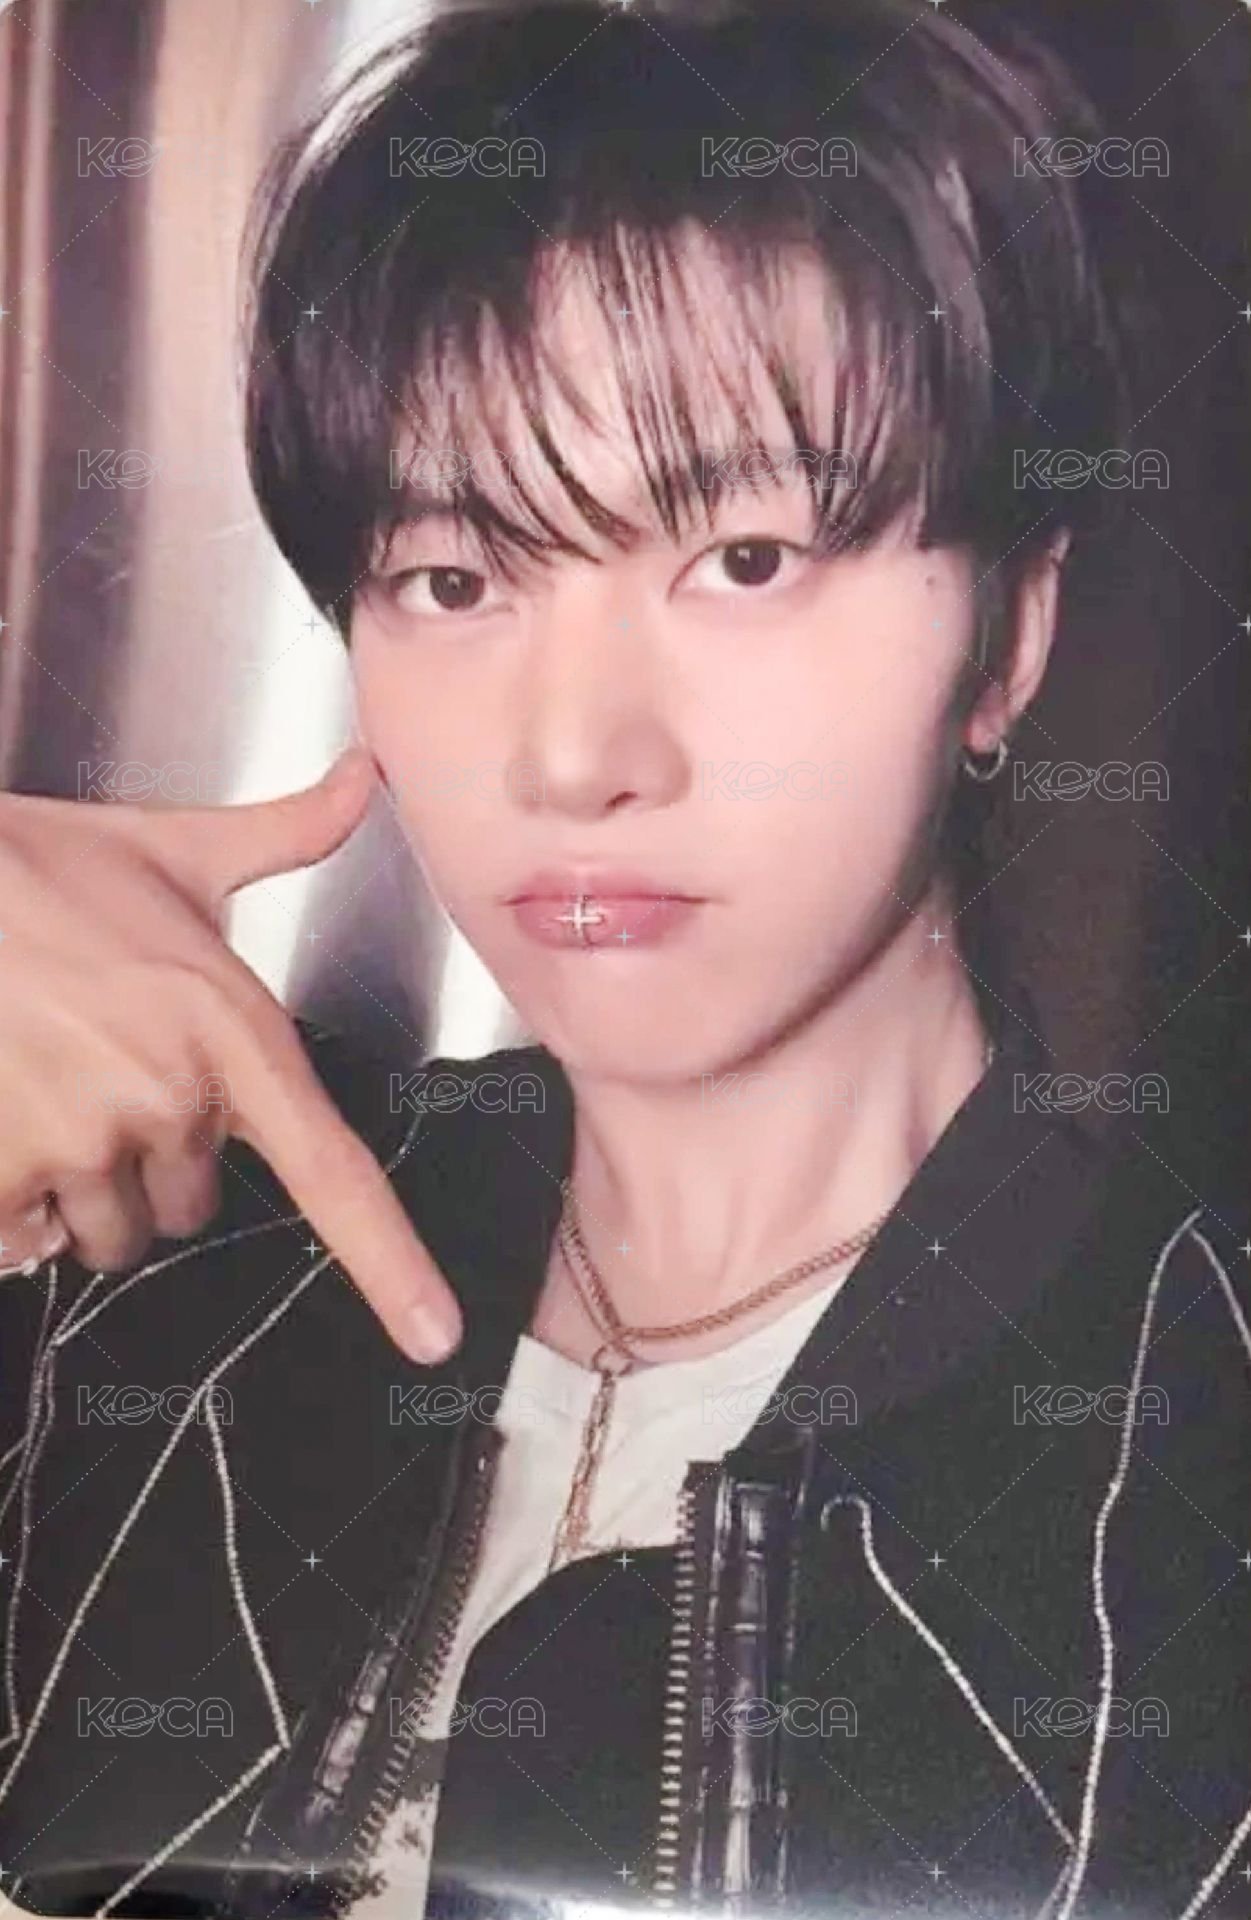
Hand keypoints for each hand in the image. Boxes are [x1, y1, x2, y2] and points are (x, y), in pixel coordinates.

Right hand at [0, 748, 461, 1363]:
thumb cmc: (39, 865)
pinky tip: (7, 1119)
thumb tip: (365, 776)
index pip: (332, 1169)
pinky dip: (14, 1203)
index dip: (390, 1262)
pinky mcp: (0, 1174)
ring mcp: (81, 1140)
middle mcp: (169, 1097)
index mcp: (231, 1030)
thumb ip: (284, 832)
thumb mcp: (173, 847)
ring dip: (86, 1189)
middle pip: (193, 1205)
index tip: (435, 1334)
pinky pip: (25, 1238)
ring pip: (110, 1230)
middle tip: (108, 1075)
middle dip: (157, 1162)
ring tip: (47, 1090)